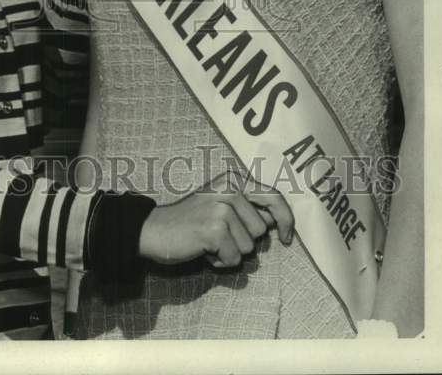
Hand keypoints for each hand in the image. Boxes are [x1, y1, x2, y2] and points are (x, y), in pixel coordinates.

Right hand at [137, 185, 293, 267]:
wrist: (154, 230)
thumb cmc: (191, 221)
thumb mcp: (220, 205)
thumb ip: (247, 208)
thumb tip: (277, 221)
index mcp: (232, 179)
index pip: (273, 197)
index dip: (285, 220)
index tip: (286, 239)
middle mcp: (228, 188)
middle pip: (261, 229)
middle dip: (244, 240)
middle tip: (218, 235)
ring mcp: (221, 208)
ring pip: (249, 247)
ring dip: (231, 252)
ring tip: (209, 242)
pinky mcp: (214, 230)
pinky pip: (234, 259)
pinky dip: (220, 262)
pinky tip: (203, 251)